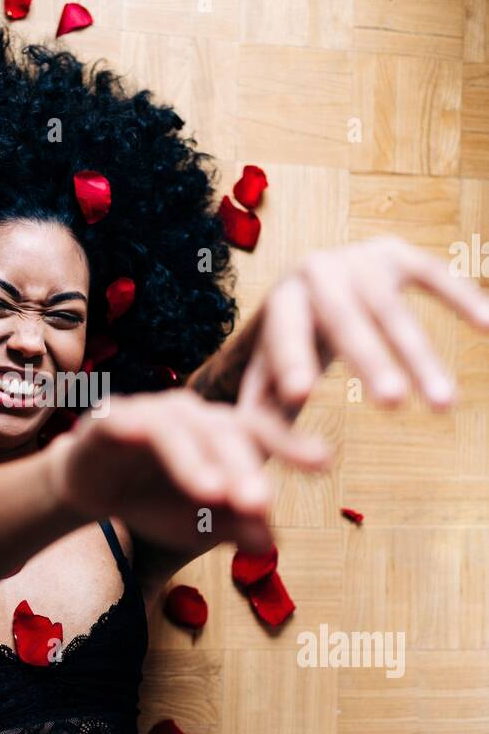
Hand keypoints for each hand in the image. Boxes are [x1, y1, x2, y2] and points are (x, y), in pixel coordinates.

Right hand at [45, 389, 328, 554]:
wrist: (89, 491)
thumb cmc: (154, 500)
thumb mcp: (198, 524)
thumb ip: (234, 526)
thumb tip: (271, 545)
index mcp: (221, 432)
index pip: (261, 434)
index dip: (291, 446)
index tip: (324, 464)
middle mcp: (192, 414)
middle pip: (225, 433)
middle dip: (244, 468)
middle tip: (260, 502)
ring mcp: (152, 412)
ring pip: (183, 429)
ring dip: (199, 461)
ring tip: (215, 495)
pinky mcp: (112, 419)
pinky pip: (133, 423)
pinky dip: (144, 436)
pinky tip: (149, 449)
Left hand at [238, 236, 488, 441]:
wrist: (311, 278)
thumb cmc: (288, 348)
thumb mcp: (267, 379)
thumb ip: (266, 425)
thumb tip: (288, 479)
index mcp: (276, 311)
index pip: (280, 340)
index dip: (290, 363)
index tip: (302, 394)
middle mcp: (311, 277)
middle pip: (341, 322)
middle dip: (368, 361)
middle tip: (392, 402)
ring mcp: (355, 263)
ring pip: (391, 311)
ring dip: (419, 355)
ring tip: (444, 404)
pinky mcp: (393, 254)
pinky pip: (431, 273)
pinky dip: (460, 297)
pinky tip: (487, 326)